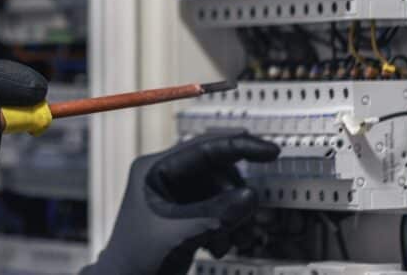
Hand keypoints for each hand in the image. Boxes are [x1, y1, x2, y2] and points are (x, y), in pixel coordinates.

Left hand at [83, 132, 279, 274]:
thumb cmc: (136, 261)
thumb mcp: (178, 235)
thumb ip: (215, 214)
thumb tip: (249, 196)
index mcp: (153, 170)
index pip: (202, 147)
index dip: (239, 146)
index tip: (270, 151)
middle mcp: (164, 177)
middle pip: (216, 171)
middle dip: (235, 197)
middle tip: (247, 220)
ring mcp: (175, 197)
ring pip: (221, 193)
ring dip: (232, 218)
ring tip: (231, 242)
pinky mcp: (185, 215)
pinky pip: (218, 211)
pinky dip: (225, 228)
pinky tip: (218, 247)